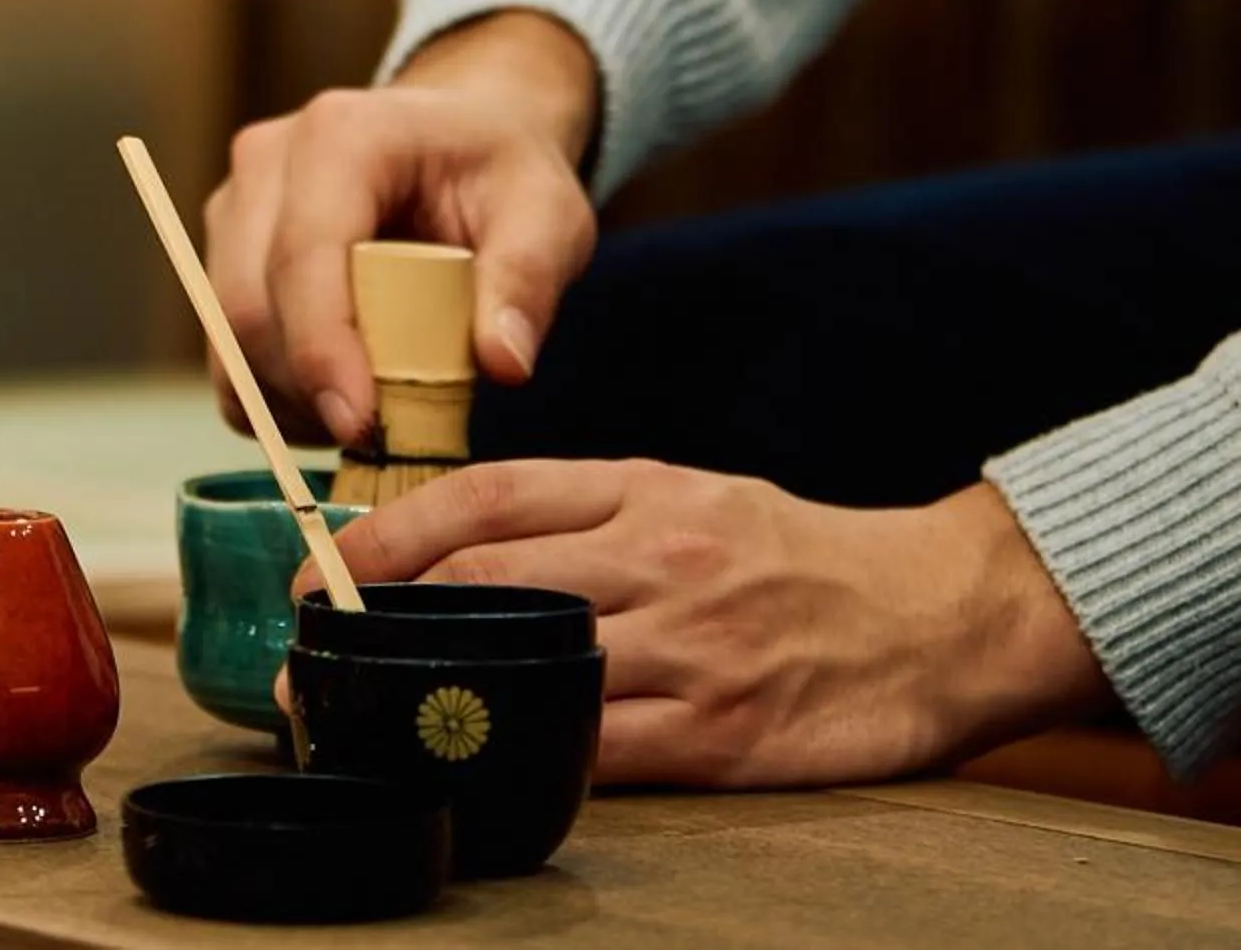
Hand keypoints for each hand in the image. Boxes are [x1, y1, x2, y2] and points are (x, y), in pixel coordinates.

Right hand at [208, 9, 600, 444]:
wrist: (462, 133)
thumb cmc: (501, 170)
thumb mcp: (548, 214)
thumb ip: (527, 282)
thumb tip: (503, 365)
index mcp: (341, 136)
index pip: (304, 255)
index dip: (321, 349)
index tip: (362, 425)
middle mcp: (267, 161)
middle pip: (249, 303)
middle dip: (303, 389)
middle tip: (378, 439)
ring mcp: (236, 202)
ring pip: (226, 331)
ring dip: (283, 397)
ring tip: (363, 420)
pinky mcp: (227, 245)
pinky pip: (225, 345)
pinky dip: (268, 393)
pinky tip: (331, 401)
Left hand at [290, 460, 1108, 785]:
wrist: (941, 615)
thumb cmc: (792, 554)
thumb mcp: (684, 492)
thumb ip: (578, 510)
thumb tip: (450, 539)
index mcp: (643, 489)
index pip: (487, 494)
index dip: (389, 530)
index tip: (321, 567)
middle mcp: (661, 559)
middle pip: (490, 579)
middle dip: (386, 618)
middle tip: (313, 655)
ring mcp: (694, 650)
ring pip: (534, 669)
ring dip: (439, 697)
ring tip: (367, 718)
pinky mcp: (725, 738)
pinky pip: (601, 753)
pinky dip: (529, 759)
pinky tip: (474, 765)